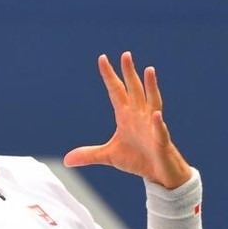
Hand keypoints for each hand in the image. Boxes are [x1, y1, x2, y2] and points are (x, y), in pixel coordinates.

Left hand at [63, 51, 191, 188]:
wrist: (159, 173)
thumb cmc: (137, 159)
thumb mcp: (108, 156)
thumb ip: (89, 155)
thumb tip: (66, 160)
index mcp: (126, 116)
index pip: (116, 92)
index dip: (109, 76)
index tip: (102, 58)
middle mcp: (140, 116)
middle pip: (134, 90)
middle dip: (129, 73)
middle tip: (125, 54)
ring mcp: (152, 127)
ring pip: (152, 102)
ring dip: (150, 87)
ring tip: (149, 70)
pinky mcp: (161, 142)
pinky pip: (159, 131)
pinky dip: (157, 124)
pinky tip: (156, 115)